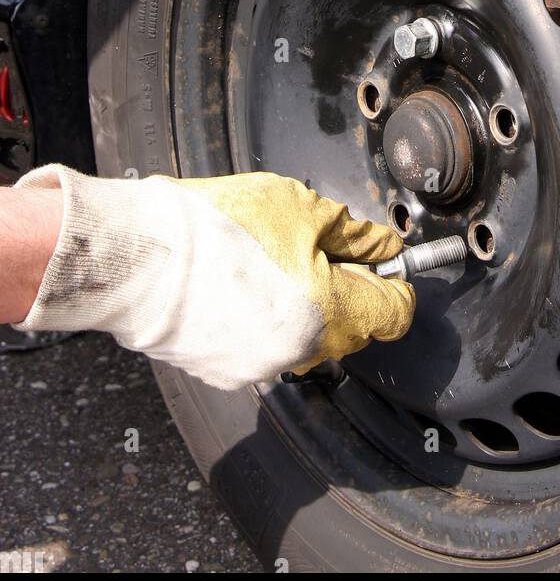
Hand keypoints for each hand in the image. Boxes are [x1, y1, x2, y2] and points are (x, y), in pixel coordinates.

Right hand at [12, 165, 414, 389]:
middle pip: (351, 328)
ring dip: (307, 307)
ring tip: (272, 261)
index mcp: (330, 313)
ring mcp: (263, 367)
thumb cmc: (217, 227)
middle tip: (318, 248)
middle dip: (346, 290)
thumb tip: (384, 246)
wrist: (142, 258)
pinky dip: (266, 321)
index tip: (386, 264)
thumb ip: (353, 233)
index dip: (396, 283)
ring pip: (309, 339)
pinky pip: (268, 346)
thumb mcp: (301, 208)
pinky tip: (242, 284)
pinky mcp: (228, 372)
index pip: (394, 314)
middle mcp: (302, 351)